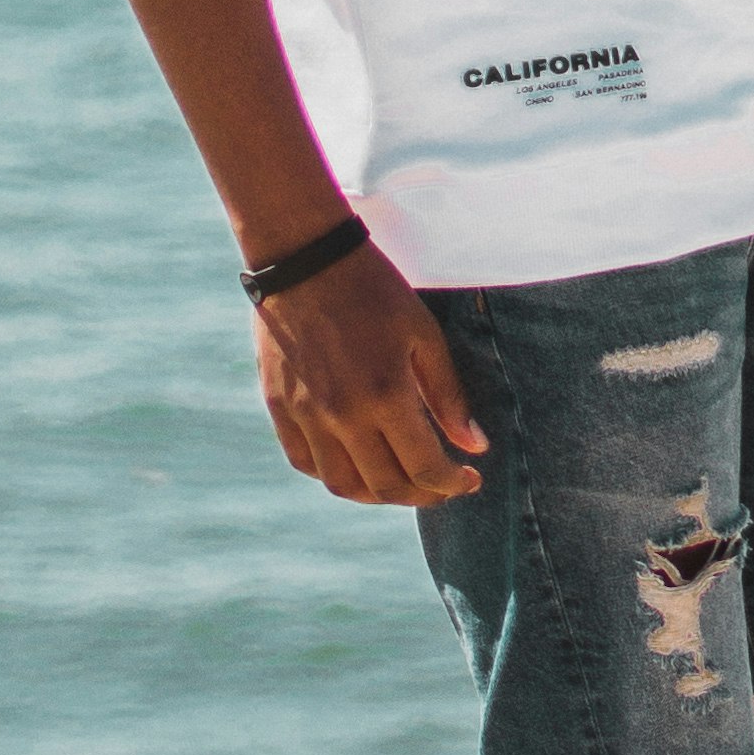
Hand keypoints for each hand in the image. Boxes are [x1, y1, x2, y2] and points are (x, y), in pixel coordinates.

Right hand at [255, 244, 489, 506]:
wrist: (305, 259)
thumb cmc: (373, 290)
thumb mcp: (424, 334)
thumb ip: (448, 395)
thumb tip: (474, 446)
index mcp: (386, 395)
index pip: (424, 468)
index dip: (452, 483)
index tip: (469, 479)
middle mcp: (343, 415)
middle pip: (385, 486)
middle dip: (422, 495)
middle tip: (441, 486)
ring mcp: (305, 415)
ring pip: (342, 485)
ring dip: (377, 494)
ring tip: (400, 482)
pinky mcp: (279, 407)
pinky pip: (305, 462)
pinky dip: (334, 474)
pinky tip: (355, 464)